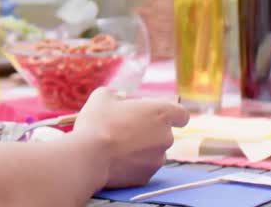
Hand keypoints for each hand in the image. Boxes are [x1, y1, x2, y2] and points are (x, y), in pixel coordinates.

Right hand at [73, 87, 189, 187]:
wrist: (89, 155)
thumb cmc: (98, 122)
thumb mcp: (102, 97)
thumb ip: (116, 94)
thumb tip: (120, 98)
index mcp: (161, 114)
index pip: (181, 114)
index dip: (171, 114)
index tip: (156, 114)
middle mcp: (166, 137)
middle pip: (164, 133)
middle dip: (148, 131)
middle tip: (124, 128)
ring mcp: (158, 159)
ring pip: (153, 151)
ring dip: (140, 148)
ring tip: (116, 146)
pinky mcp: (147, 176)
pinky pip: (143, 167)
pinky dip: (132, 163)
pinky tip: (114, 159)